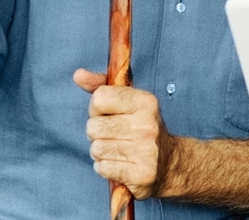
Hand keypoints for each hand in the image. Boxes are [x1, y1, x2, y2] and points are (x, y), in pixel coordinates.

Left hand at [75, 69, 178, 199]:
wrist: (170, 162)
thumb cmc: (142, 128)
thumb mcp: (128, 102)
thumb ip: (101, 86)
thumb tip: (78, 74)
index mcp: (145, 102)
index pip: (99, 98)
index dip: (97, 108)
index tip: (109, 114)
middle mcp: (147, 125)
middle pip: (93, 127)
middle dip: (97, 133)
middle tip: (114, 135)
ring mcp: (146, 150)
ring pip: (96, 149)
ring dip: (101, 152)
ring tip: (118, 150)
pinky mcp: (141, 173)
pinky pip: (102, 167)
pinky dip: (106, 167)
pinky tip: (120, 163)